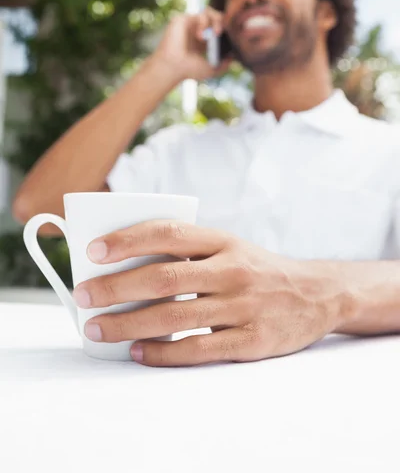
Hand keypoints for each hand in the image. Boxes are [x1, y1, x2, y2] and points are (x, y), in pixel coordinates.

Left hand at [73, 221, 351, 366]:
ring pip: (175, 316)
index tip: (93, 251)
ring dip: (128, 324)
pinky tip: (137, 352)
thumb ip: (189, 251)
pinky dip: (162, 353)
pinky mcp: (252, 340)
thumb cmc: (258, 269)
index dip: (127, 240)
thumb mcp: (230, 246)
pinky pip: (199, 349)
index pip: (168, 233)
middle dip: (116, 288)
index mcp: (223, 240)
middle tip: (83, 296)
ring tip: (97, 328)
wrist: (317, 294)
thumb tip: (128, 264)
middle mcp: (233, 269)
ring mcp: (243, 306)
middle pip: (164, 278)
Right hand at [154, 7, 232, 82]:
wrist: (172, 67)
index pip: (220, 27)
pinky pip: (200, 14)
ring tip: (216, 33)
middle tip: (226, 33)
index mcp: (204, 40)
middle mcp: (197, 30)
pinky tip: (200, 36)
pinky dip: (204, 24)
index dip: (228, 30)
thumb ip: (224, 64)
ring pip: (210, 11)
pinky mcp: (183, 19)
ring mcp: (190, 24)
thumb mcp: (211, 69)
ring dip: (217, 20)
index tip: (233, 38)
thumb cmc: (189, 71)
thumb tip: (234, 57)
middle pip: (217, 16)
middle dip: (225, 22)